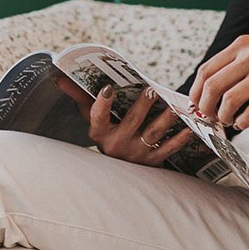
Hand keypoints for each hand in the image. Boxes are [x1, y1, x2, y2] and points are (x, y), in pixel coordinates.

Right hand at [53, 72, 195, 166]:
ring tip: (173, 106)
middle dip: (141, 107)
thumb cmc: (106, 135)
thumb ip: (79, 96)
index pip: (97, 117)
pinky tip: (190, 128)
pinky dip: (180, 139)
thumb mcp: (92, 119)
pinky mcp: (152, 161)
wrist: (119, 173)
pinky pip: (168, 149)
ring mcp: (136, 154)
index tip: (107, 88)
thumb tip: (59, 76)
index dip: (101, 104)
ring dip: (164, 119)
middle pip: (130, 122)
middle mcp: (117, 144)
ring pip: (152, 134)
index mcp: (100, 133)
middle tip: (150, 90)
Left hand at [187, 27, 248, 130]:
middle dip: (205, 108)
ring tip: (228, 120)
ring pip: (229, 101)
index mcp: (242, 46)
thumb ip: (236, 64)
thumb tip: (211, 90)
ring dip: (223, 116)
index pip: (206, 71)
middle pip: (212, 87)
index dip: (195, 92)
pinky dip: (242, 122)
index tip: (196, 104)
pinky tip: (244, 122)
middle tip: (209, 116)